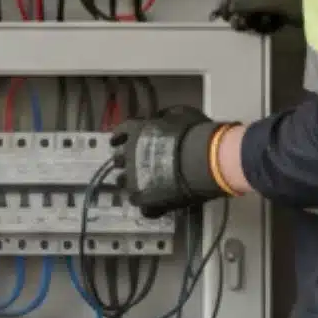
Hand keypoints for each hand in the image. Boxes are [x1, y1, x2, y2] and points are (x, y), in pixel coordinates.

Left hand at [108, 105, 227, 217]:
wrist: (202, 160)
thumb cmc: (193, 133)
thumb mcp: (180, 113)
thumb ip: (165, 117)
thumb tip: (160, 118)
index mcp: (136, 132)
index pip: (121, 132)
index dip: (119, 137)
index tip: (116, 141)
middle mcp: (130, 155)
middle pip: (118, 160)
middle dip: (124, 162)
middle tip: (133, 164)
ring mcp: (135, 179)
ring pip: (122, 184)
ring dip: (129, 182)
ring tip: (139, 185)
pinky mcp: (145, 200)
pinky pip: (139, 204)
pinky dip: (145, 203)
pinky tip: (151, 204)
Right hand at [214, 0, 299, 33]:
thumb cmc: (309, 2)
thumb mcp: (280, 1)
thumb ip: (252, 3)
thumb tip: (230, 5)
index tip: (224, 9)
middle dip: (241, 10)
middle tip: (236, 24)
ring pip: (259, 7)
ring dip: (251, 19)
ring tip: (249, 28)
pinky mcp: (289, 11)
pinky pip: (270, 16)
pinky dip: (266, 24)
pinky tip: (268, 29)